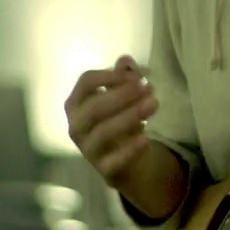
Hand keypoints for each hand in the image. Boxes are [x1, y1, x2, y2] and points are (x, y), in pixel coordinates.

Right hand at [65, 56, 157, 187]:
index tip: (134, 75)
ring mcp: (87, 149)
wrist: (124, 161)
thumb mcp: (122, 97)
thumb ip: (124, 78)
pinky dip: (130, 149)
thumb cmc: (118, 120)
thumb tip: (126, 60)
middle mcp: (76, 126)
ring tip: (153, 104)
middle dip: (122, 95)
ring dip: (130, 116)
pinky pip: (114, 160)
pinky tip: (146, 137)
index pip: (85, 82)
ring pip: (103, 132)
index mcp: (76, 103)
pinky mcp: (103, 169)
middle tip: (147, 87)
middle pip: (94, 107)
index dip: (109, 75)